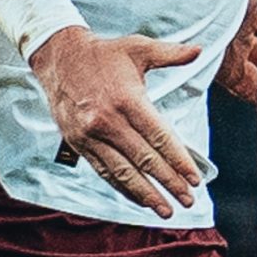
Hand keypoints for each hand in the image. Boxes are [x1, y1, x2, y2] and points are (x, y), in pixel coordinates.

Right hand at [28, 26, 203, 213]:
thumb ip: (171, 53)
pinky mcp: (79, 144)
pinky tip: (139, 199)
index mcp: (127, 100)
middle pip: (145, 160)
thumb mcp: (137, 47)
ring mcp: (91, 136)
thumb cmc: (103, 53)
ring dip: (147, 194)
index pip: (160, 138)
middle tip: (188, 200)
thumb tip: (198, 51)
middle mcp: (108, 122)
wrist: (58, 56)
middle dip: (169, 183)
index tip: (195, 179)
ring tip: (166, 209)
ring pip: (123, 172)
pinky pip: (104, 171)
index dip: (179, 161)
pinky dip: (123, 187)